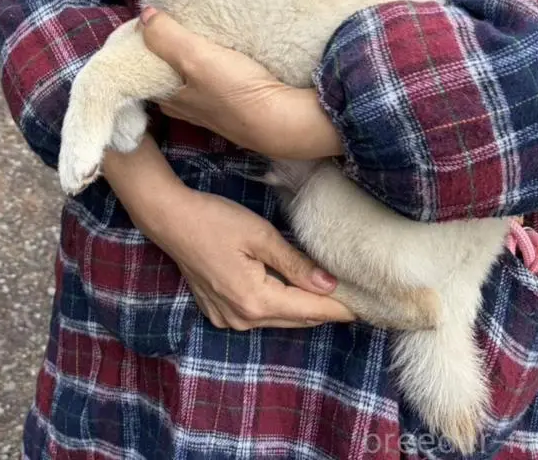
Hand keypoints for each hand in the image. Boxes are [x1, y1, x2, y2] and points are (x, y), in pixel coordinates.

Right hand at [103, 136, 353, 328]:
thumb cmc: (215, 219)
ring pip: (278, 317)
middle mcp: (242, 318)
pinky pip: (258, 314)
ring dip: (303, 307)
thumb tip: (329, 285)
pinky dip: (279, 305)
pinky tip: (291, 291)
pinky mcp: (217, 310)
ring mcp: (227, 318)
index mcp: (256, 300)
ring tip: (330, 293)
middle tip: (355, 299)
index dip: (340, 307)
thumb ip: (296, 263)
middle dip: (326, 309)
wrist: (170, 219)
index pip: (311, 309)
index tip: (367, 306)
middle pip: (297, 318)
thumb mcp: (260, 235)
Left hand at [140, 8, 342, 159]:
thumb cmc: (235, 92)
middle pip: (169, 79)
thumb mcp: (195, 58)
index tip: (151, 27)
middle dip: (169, 57)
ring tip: (201, 37)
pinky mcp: (237, 108)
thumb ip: (167, 37)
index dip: (145, 51)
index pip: (144, 74)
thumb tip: (144, 16)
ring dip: (195, 64)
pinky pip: (218, 86)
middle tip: (175, 28)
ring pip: (194, 83)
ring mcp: (213, 111)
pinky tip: (227, 58)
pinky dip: (217, 72)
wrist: (284, 120)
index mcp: (170, 100)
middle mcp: (188, 109)